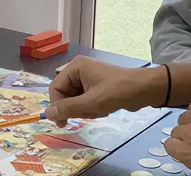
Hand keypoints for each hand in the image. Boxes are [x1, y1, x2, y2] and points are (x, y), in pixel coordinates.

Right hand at [45, 57, 166, 125]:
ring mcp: (87, 78)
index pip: (55, 88)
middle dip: (75, 108)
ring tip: (99, 110)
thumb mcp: (91, 103)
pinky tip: (103, 109)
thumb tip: (46, 113)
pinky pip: (84, 101)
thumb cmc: (117, 92)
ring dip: (84, 110)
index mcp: (75, 67)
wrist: (143, 89)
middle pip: (64, 95)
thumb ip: (67, 108)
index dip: (57, 106)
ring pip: (74, 100)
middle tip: (89, 114)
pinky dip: (91, 108)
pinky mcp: (95, 86)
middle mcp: (79, 70)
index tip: (63, 123)